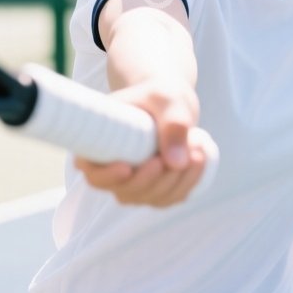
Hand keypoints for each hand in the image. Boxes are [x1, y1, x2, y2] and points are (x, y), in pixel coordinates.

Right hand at [74, 81, 207, 207]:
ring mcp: (135, 183)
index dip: (107, 177)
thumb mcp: (166, 98)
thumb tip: (176, 163)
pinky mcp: (156, 188)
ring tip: (197, 147)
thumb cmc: (159, 94)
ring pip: (151, 198)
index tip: (127, 167)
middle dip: (155, 178)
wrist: (170, 102)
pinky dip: (188, 182)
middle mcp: (113, 169)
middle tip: (182, 149)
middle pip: (126, 192)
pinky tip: (200, 158)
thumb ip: (172, 123)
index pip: (93, 173)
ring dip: (177, 180)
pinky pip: (171, 197)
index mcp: (100, 144)